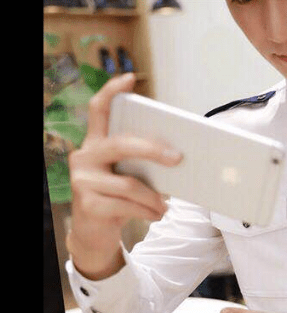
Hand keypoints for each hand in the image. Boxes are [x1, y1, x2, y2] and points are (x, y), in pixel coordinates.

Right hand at [67, 73, 182, 278]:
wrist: (94, 234)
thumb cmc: (117, 198)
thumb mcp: (126, 176)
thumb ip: (140, 164)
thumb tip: (177, 160)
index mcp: (95, 144)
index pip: (99, 110)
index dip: (112, 92)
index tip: (130, 78)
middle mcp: (84, 157)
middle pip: (122, 144)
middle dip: (153, 150)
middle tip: (178, 158)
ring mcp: (83, 180)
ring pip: (130, 184)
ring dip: (154, 196)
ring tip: (165, 205)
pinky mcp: (88, 204)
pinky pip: (128, 205)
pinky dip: (148, 211)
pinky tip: (157, 214)